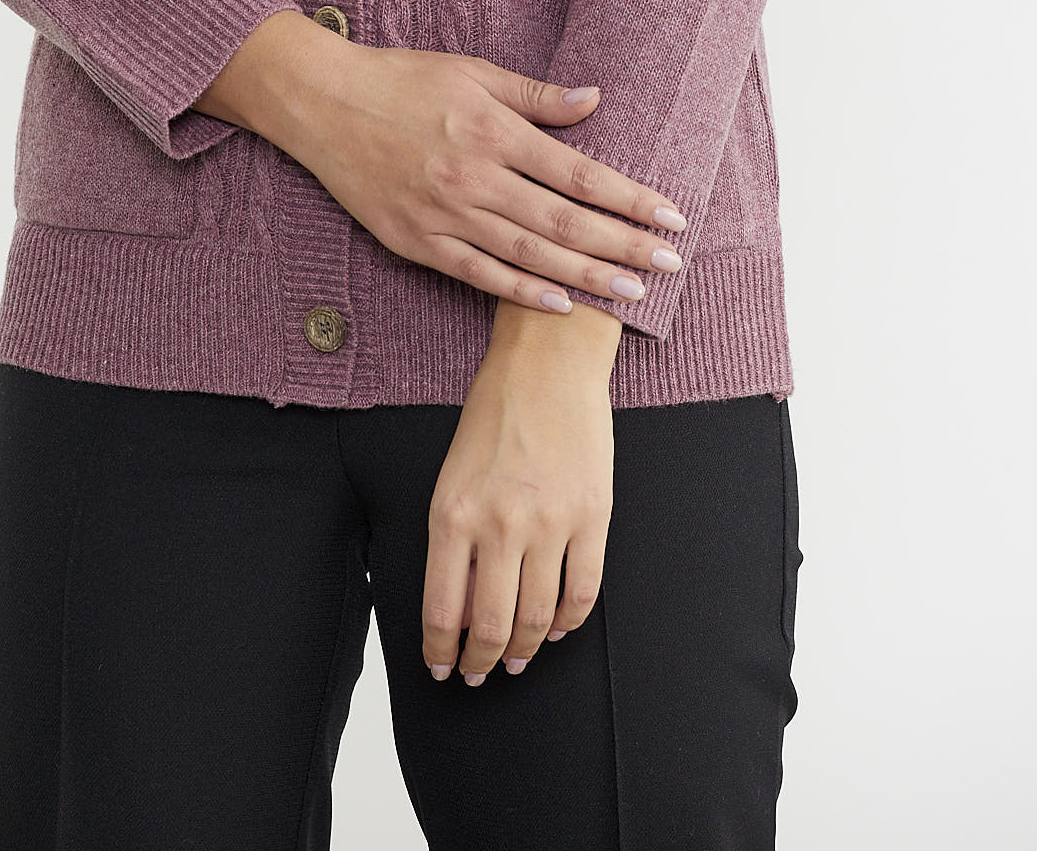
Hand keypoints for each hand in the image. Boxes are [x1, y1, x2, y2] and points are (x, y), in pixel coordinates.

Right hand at [197, 14, 685, 311]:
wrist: (321, 102)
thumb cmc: (400, 78)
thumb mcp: (472, 71)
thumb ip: (535, 95)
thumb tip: (595, 100)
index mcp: (492, 129)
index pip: (578, 172)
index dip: (629, 198)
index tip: (672, 217)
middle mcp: (473, 176)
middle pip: (563, 220)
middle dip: (623, 246)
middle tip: (671, 266)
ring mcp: (443, 213)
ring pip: (528, 254)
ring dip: (585, 276)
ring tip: (632, 294)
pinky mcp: (416, 240)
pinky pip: (477, 274)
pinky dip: (520, 291)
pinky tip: (560, 305)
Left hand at [423, 302, 620, 683]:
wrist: (546, 362)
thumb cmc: (493, 414)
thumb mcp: (453, 476)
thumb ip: (455, 543)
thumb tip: (460, 613)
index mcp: (453, 513)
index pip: (444, 613)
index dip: (443, 653)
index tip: (444, 670)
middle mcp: (500, 524)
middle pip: (492, 627)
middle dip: (483, 662)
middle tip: (481, 674)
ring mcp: (550, 522)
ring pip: (538, 618)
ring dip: (526, 648)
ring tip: (520, 657)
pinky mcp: (593, 516)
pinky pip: (583, 591)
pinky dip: (569, 620)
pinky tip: (557, 627)